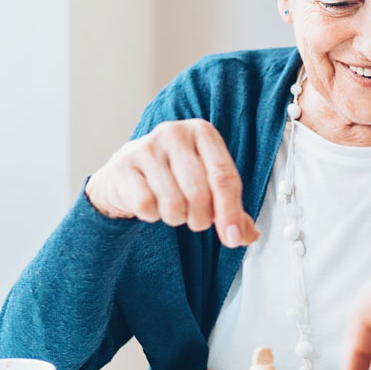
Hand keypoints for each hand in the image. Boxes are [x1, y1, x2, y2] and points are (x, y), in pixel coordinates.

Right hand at [84, 119, 260, 247]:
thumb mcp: (208, 185)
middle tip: (197, 221)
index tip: (232, 237)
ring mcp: (145, 147)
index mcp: (203, 132)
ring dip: (176, 218)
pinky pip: (146, 206)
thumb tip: (248, 236)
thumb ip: (232, 210)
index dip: (230, 212)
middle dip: (201, 219)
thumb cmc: (175, 177)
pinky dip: (152, 215)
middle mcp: (174, 133)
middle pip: (199, 192)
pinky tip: (151, 204)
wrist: (125, 174)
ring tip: (173, 209)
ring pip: (173, 203)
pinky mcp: (122, 165)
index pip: (224, 176)